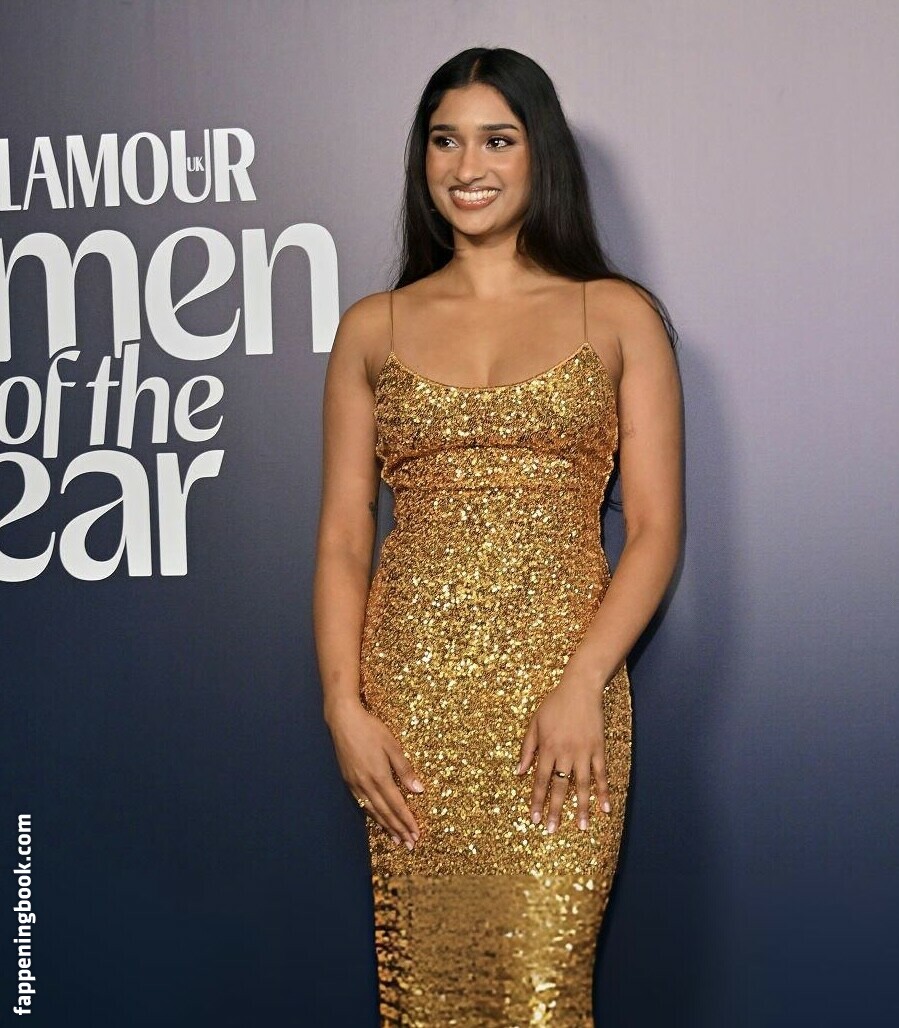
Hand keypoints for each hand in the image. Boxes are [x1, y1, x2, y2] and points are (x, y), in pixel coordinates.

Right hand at [326, 699, 424, 848]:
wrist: (343, 721)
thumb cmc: (371, 729)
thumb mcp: (392, 746)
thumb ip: (405, 769)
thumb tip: (418, 791)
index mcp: (379, 776)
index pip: (397, 805)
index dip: (407, 821)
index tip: (416, 834)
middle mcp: (366, 785)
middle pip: (385, 813)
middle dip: (399, 829)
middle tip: (410, 844)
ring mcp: (355, 784)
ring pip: (373, 811)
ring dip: (386, 827)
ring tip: (396, 839)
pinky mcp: (348, 781)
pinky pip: (363, 804)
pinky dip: (373, 815)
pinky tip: (378, 820)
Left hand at [514, 656, 611, 831]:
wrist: (580, 688)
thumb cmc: (554, 704)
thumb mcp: (535, 723)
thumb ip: (527, 748)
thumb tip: (519, 773)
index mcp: (547, 747)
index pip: (540, 780)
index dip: (537, 801)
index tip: (534, 819)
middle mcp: (565, 752)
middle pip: (559, 786)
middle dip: (555, 810)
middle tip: (552, 831)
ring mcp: (583, 751)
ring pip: (582, 785)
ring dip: (581, 808)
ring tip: (581, 828)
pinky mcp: (598, 749)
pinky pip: (601, 774)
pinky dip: (604, 792)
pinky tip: (605, 809)